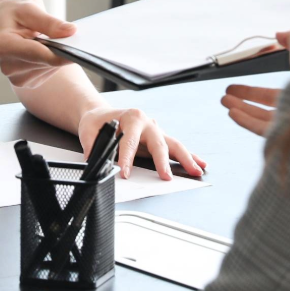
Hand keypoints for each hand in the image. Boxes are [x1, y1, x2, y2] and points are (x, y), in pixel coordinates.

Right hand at [0, 0, 76, 88]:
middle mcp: (8, 67)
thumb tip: (71, 31)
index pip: (39, 54)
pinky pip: (50, 71)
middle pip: (48, 62)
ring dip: (55, 54)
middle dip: (61, 48)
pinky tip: (43, 50)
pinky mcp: (27, 83)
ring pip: (52, 67)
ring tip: (44, 39)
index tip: (82, 52)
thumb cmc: (10, 16)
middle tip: (62, 33)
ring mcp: (17, 79)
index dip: (62, 54)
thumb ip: (48, 21)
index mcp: (3, 46)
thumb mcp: (27, 9)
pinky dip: (52, 60)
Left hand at [78, 105, 206, 180]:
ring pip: (174, 145)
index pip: (130, 141)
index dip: (126, 158)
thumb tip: (94, 158)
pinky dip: (189, 156)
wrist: (104, 114)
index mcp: (132, 117)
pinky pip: (176, 149)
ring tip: (197, 171)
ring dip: (186, 159)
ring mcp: (156, 131)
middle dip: (162, 161)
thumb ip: (92, 143)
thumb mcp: (89, 128)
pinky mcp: (159, 139)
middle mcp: (148, 123)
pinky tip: (200, 165)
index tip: (125, 173)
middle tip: (166, 177)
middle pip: (158, 143)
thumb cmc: (98, 120)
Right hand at [221, 30, 289, 136]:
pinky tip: (231, 112)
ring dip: (240, 109)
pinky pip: (261, 129)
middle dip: (243, 101)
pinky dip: (245, 121)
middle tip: (226, 96)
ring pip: (260, 118)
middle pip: (263, 109)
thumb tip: (280, 34)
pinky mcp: (286, 135)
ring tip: (224, 100)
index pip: (271, 95)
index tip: (235, 86)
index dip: (252, 92)